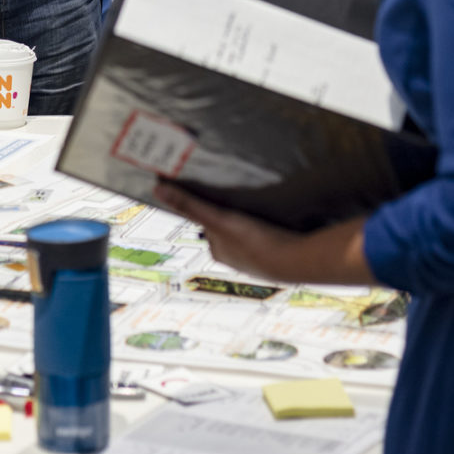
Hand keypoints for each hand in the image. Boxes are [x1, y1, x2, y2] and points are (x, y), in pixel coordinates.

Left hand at [153, 182, 376, 285]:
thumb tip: (157, 190)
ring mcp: (258, 260)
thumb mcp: (217, 219)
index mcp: (219, 251)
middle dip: (233, 216)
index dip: (212, 208)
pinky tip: (280, 221)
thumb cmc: (254, 242)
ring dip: (253, 223)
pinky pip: (270, 239)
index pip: (209, 224)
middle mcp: (236, 259)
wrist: (296, 262)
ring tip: (261, 206)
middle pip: (229, 230)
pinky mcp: (279, 258)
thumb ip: (190, 205)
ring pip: (250, 236)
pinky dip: (271, 230)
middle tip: (241, 196)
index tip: (216, 192)